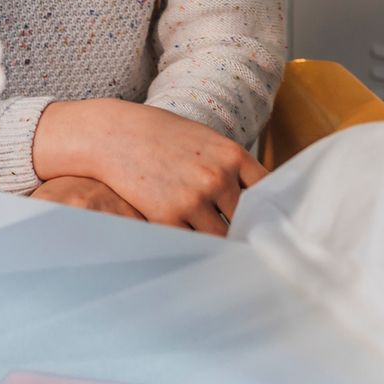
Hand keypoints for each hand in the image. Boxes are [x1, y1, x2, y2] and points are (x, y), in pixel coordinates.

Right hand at [31, 98, 266, 235]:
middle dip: (244, 229)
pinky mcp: (168, 218)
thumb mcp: (205, 141)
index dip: (268, 209)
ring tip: (220, 249)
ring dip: (219, 242)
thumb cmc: (161, 137)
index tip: (268, 222)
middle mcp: (218, 177)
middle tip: (246, 243)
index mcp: (232, 155)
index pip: (267, 192)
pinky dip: (193, 246)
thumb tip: (255, 198)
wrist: (115, 135)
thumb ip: (230, 167)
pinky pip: (192, 243)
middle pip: (246, 219)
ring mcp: (194, 199)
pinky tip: (192, 245)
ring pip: (221, 236)